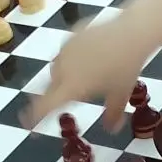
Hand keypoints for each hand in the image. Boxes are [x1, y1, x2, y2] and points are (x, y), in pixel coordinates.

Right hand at [25, 9, 159, 129]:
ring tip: (86, 74)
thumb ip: (113, 114)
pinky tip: (91, 56)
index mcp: (71, 87)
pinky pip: (67, 50)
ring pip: (58, 67)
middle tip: (73, 95)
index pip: (44, 106)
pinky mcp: (72, 33)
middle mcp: (63, 68)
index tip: (28, 124)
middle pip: (51, 85)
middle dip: (57, 93)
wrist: (133, 32)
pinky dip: (73, 57)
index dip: (34, 117)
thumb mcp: (121, 94)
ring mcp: (66, 48)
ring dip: (64, 75)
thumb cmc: (127, 67)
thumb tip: (111, 129)